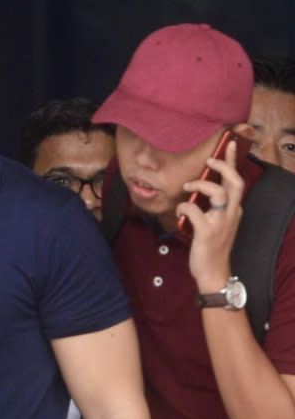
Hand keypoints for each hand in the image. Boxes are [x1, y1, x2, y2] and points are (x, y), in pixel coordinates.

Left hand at [178, 137, 246, 290]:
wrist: (213, 272)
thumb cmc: (211, 248)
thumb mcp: (217, 225)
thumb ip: (213, 209)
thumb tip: (198, 191)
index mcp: (234, 210)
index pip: (238, 181)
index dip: (233, 162)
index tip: (228, 146)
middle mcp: (231, 214)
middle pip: (235, 182)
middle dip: (223, 167)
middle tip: (209, 160)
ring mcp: (220, 223)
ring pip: (218, 193)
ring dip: (201, 185)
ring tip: (188, 185)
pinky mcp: (206, 232)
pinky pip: (194, 210)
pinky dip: (184, 206)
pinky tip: (179, 211)